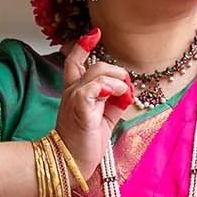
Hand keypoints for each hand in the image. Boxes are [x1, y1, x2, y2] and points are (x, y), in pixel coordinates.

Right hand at [55, 32, 133, 178]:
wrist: (70, 163)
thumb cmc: (83, 144)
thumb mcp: (102, 120)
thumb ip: (112, 104)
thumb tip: (127, 92)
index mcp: (75, 93)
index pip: (74, 62)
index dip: (83, 46)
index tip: (94, 34)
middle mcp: (72, 91)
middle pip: (97, 66)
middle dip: (118, 73)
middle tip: (127, 90)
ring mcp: (75, 98)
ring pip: (99, 73)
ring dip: (118, 83)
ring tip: (123, 97)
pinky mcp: (81, 107)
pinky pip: (97, 87)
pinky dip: (111, 89)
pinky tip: (117, 99)